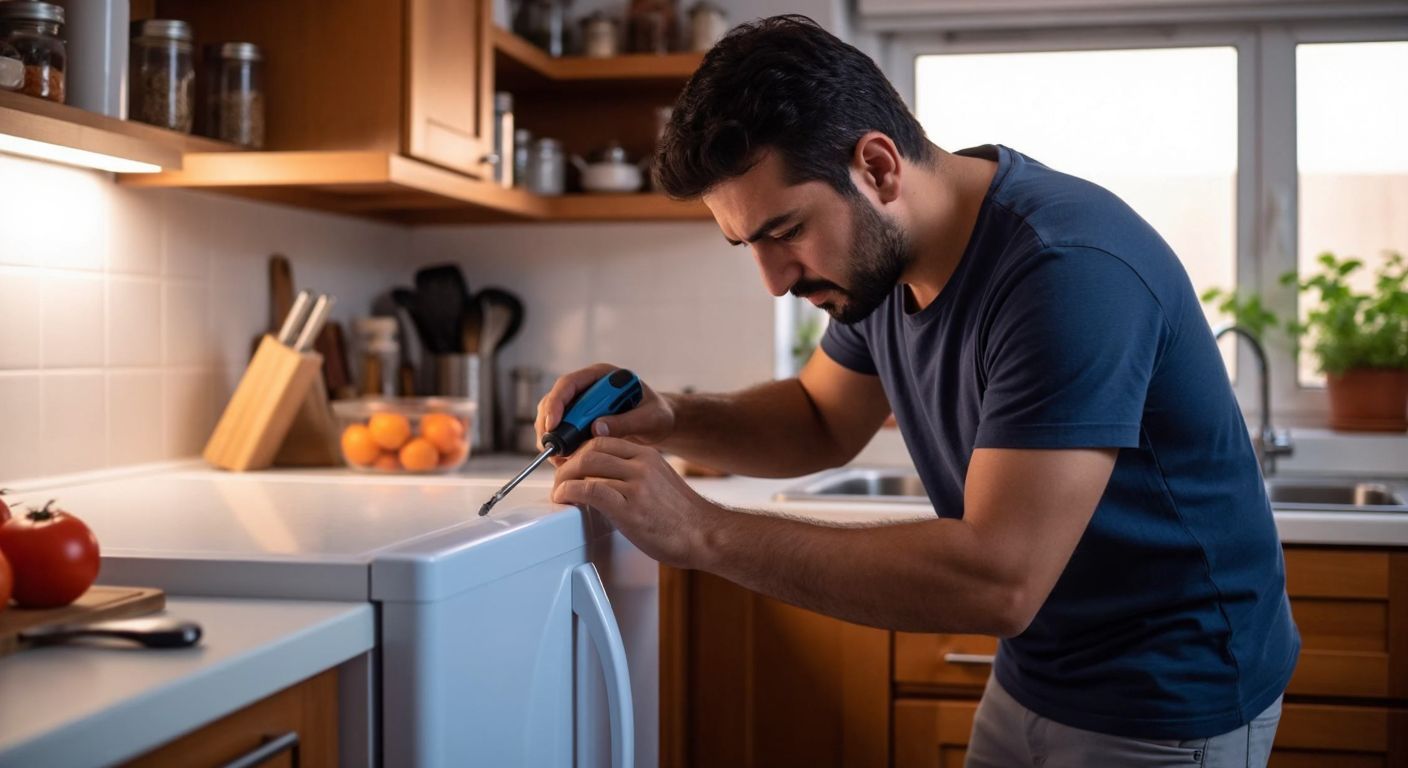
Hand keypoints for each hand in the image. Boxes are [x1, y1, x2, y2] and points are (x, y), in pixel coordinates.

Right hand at [536, 363, 674, 465]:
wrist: (659, 423)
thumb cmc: (657, 414)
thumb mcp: (649, 418)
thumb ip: (627, 422)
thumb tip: (597, 429)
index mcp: (602, 376)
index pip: (569, 383)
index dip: (556, 403)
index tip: (553, 425)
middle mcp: (587, 387)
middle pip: (554, 400)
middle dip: (548, 424)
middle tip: (550, 449)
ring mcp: (581, 403)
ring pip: (553, 416)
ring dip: (551, 437)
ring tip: (560, 459)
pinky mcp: (580, 420)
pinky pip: (561, 431)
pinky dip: (561, 446)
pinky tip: (567, 461)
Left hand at [551, 436, 716, 568]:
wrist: (706, 535)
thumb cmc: (683, 517)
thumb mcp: (659, 481)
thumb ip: (634, 473)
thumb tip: (603, 478)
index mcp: (647, 455)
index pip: (602, 440)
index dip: (578, 451)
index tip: (570, 464)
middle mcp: (641, 464)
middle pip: (590, 449)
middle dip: (568, 463)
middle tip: (560, 478)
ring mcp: (636, 484)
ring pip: (585, 466)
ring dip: (564, 478)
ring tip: (560, 491)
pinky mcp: (630, 507)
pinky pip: (589, 490)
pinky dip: (569, 492)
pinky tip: (565, 498)